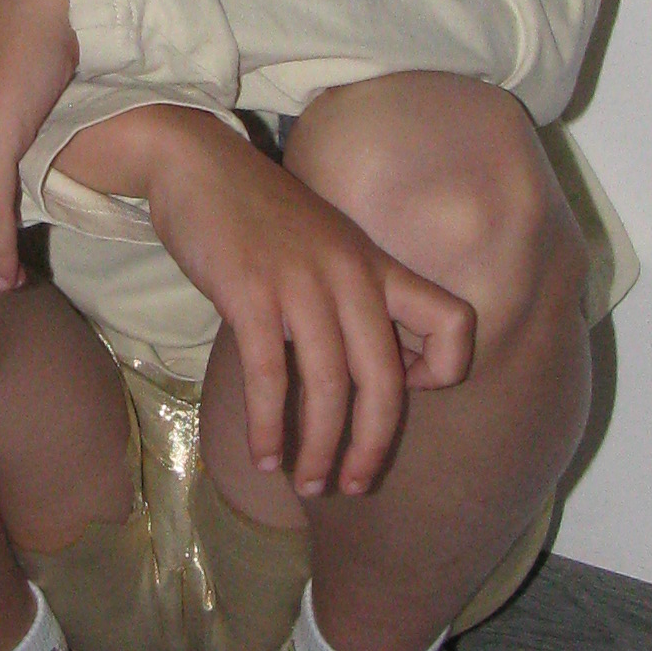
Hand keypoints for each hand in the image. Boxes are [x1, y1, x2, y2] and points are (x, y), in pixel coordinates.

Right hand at [59, 107, 473, 497]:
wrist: (197, 165)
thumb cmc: (259, 216)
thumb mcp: (326, 246)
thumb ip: (349, 295)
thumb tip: (358, 365)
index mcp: (376, 265)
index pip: (454, 320)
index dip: (446, 369)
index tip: (409, 393)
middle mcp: (350, 276)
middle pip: (387, 380)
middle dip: (372, 447)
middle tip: (354, 485)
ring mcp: (301, 284)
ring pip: (330, 388)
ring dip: (320, 450)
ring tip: (307, 484)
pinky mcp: (250, 294)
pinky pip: (270, 377)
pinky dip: (269, 425)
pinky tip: (265, 455)